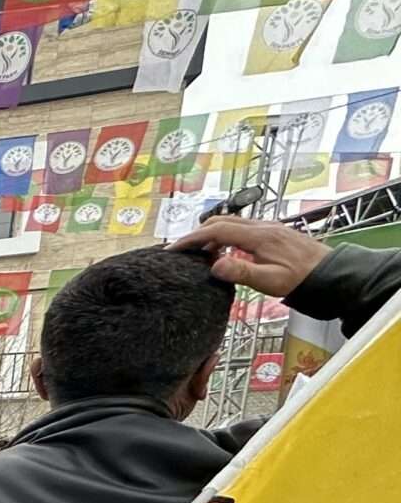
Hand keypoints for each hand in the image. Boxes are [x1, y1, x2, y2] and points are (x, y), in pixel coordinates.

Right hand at [173, 217, 330, 298]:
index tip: (173, 249)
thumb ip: (242, 271)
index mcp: (259, 236)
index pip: (217, 230)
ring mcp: (268, 227)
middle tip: (182, 250)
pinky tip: (224, 252)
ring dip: (211, 235)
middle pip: (221, 221)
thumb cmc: (301, 279)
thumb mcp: (270, 281)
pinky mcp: (272, 232)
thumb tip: (214, 266)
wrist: (330, 273)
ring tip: (199, 254)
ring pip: (231, 223)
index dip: (192, 238)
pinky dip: (225, 236)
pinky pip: (242, 228)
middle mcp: (262, 226)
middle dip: (198, 234)